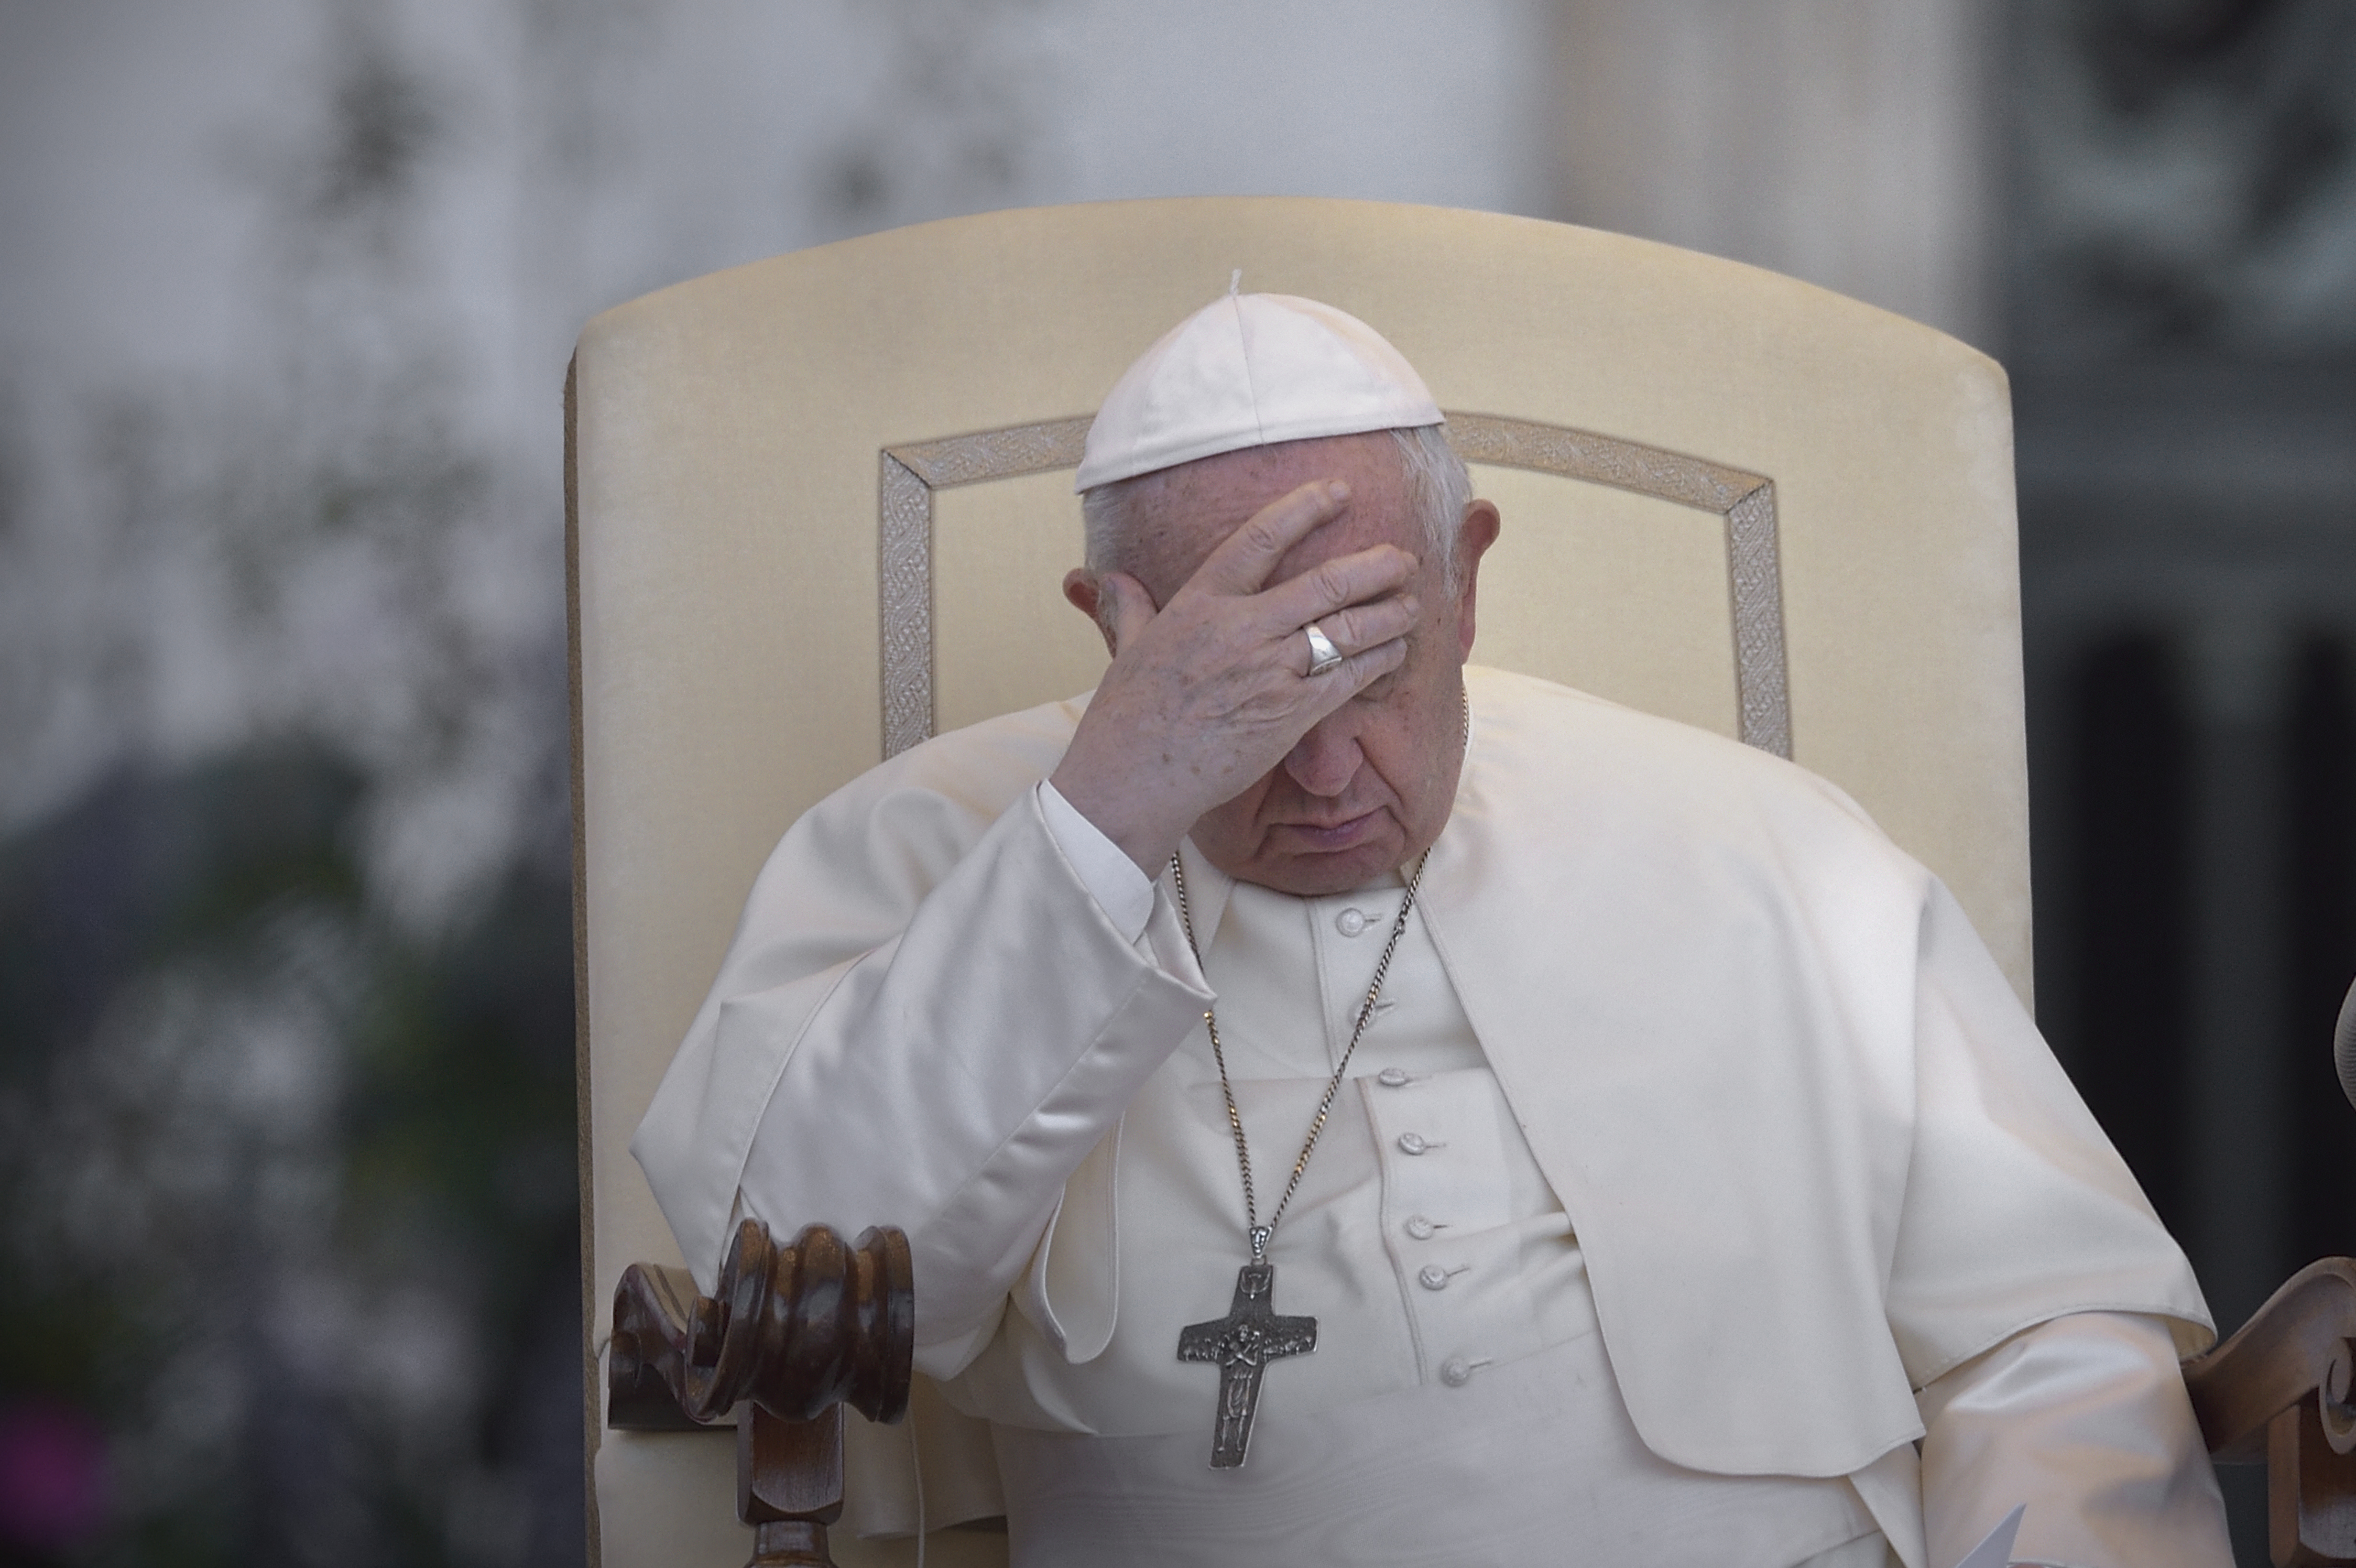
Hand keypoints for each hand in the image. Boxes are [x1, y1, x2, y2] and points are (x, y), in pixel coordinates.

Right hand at [1050, 479, 1419, 874]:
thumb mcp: (1124, 649)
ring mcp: (1270, 671)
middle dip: (1374, 566)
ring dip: (1390, 613)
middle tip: (1403, 558)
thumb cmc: (1125, 717)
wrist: (1132, 779)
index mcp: (1201, 603)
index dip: (1305, 509)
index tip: (1338, 492)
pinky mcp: (1290, 714)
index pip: (1261, 539)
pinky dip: (1379, 661)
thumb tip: (1107, 579)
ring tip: (1413, 604)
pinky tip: (1396, 652)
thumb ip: (1128, 608)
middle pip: (1325, 583)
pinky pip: (1348, 679)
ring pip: (1347, 629)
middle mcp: (1242, 629)